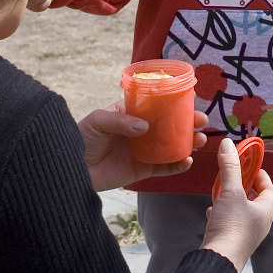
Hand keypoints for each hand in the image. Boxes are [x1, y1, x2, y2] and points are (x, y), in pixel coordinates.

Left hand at [79, 101, 208, 191]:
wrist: (71, 166)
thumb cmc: (81, 137)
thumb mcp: (98, 121)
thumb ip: (120, 121)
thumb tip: (144, 127)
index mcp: (130, 113)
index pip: (155, 105)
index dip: (173, 103)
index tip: (190, 101)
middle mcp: (139, 131)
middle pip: (168, 125)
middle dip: (186, 123)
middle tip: (202, 121)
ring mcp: (142, 150)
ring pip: (170, 146)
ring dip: (187, 143)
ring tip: (200, 140)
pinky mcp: (141, 170)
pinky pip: (163, 168)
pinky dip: (176, 165)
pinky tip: (187, 161)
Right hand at [200, 138, 272, 272]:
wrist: (219, 258)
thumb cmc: (231, 225)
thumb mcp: (230, 192)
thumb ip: (229, 167)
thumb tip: (228, 143)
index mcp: (265, 212)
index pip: (270, 191)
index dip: (263, 177)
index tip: (252, 166)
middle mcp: (259, 223)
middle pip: (257, 200)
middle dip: (246, 186)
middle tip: (235, 174)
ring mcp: (246, 233)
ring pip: (242, 210)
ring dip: (233, 198)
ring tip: (222, 189)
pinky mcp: (232, 240)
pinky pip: (230, 221)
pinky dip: (222, 212)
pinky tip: (211, 209)